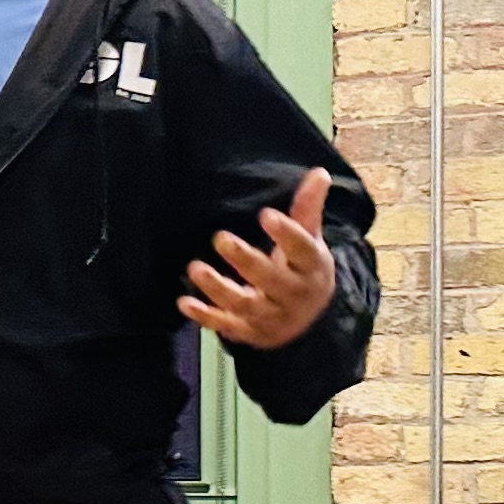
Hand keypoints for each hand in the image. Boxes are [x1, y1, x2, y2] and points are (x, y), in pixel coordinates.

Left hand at [180, 166, 337, 349]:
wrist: (308, 322)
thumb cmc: (302, 270)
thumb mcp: (310, 241)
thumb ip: (307, 209)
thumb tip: (319, 172)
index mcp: (312, 267)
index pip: (303, 250)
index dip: (287, 234)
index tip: (265, 214)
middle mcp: (294, 294)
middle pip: (271, 279)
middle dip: (246, 260)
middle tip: (220, 238)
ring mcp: (271, 316)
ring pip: (245, 304)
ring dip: (218, 287)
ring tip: (194, 267)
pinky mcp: (249, 332)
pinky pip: (226, 325)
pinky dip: (205, 316)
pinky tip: (183, 302)